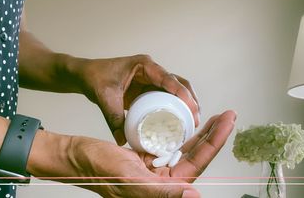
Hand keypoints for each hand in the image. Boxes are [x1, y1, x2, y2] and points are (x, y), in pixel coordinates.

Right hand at [28, 111, 235, 197]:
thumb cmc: (98, 169)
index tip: (227, 121)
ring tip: (214, 117)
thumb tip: (193, 196)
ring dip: (200, 132)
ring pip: (185, 148)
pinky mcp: (147, 159)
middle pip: (196, 154)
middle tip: (227, 115)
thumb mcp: (130, 179)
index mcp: (164, 188)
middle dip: (213, 134)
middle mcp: (163, 181)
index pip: (198, 163)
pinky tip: (187, 122)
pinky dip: (181, 132)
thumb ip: (162, 191)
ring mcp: (156, 169)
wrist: (76, 157)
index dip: (215, 141)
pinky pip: (170, 144)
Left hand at [79, 54, 199, 144]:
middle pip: (179, 83)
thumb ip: (113, 118)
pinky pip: (165, 97)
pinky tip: (178, 121)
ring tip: (192, 123)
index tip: (192, 109)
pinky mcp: (147, 89)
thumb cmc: (94, 78)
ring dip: (185, 103)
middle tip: (195, 120)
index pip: (169, 79)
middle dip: (190, 100)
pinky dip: (174, 107)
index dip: (183, 94)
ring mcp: (150, 79)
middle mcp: (151, 70)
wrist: (85, 75)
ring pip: (175, 90)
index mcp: (144, 65)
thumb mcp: (104, 97)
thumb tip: (122, 141)